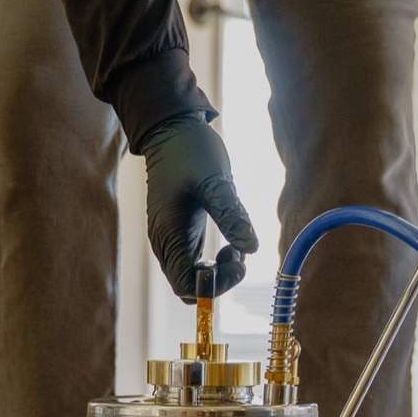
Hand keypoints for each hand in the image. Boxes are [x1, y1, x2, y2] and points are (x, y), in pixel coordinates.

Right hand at [137, 113, 259, 300]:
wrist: (171, 130)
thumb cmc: (190, 150)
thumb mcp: (215, 181)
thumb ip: (232, 215)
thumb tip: (252, 248)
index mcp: (168, 234)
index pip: (186, 284)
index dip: (214, 284)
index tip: (238, 260)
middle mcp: (165, 243)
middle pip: (187, 286)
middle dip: (219, 280)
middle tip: (240, 254)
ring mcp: (171, 239)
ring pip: (192, 277)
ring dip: (218, 271)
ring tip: (237, 246)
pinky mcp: (181, 233)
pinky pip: (195, 263)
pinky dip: (215, 263)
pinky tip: (231, 243)